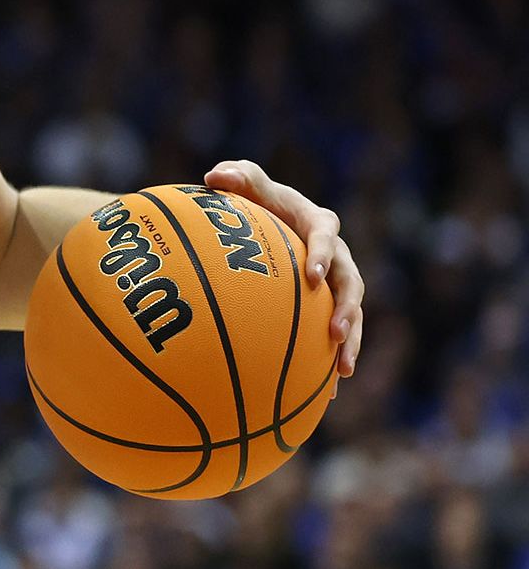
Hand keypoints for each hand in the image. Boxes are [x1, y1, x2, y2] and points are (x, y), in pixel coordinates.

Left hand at [206, 160, 364, 391]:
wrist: (268, 224)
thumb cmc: (256, 200)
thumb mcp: (246, 183)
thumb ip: (238, 176)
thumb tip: (216, 175)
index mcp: (318, 223)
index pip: (326, 235)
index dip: (321, 255)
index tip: (312, 276)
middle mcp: (335, 255)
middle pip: (351, 282)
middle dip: (347, 308)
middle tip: (334, 331)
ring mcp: (336, 283)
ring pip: (352, 314)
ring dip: (349, 340)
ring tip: (342, 370)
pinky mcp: (328, 306)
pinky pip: (335, 335)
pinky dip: (332, 360)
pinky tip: (327, 393)